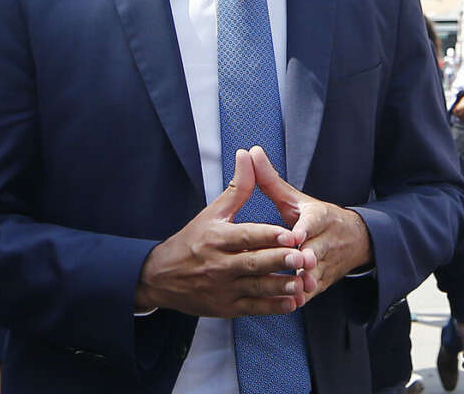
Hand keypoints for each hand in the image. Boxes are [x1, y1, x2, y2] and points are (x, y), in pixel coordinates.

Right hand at [135, 149, 311, 316]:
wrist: (161, 277)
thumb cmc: (191, 241)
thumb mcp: (212, 212)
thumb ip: (237, 187)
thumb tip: (248, 155)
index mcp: (216, 238)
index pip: (246, 236)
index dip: (268, 236)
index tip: (290, 234)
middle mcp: (219, 264)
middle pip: (253, 263)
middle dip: (278, 261)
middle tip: (302, 258)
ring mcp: (223, 288)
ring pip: (256, 287)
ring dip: (280, 286)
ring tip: (301, 282)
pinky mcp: (226, 307)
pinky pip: (253, 308)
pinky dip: (272, 307)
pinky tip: (291, 302)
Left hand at [248, 146, 372, 298]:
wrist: (354, 241)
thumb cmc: (314, 218)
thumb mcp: (295, 199)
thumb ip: (270, 180)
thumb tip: (249, 151)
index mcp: (320, 217)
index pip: (313, 221)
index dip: (304, 229)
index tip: (295, 235)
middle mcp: (326, 240)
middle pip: (316, 249)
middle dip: (307, 258)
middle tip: (297, 264)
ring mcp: (327, 263)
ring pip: (317, 273)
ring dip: (307, 281)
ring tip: (294, 288)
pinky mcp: (325, 282)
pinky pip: (315, 292)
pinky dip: (304, 297)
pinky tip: (291, 303)